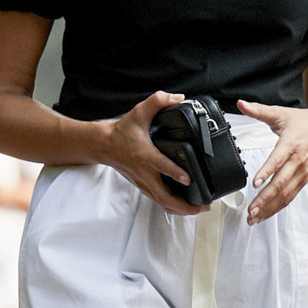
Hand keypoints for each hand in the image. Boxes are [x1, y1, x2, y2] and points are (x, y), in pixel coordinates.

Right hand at [101, 92, 205, 215]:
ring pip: (162, 203)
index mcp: (145, 155)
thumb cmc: (121, 131)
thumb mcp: (139, 112)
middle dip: (185, 206)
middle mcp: (144, 173)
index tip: (188, 178)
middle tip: (203, 206)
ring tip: (199, 209)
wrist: (103, 145)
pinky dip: (172, 206)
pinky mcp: (143, 186)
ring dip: (181, 210)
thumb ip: (158, 101)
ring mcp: (143, 182)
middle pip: (164, 197)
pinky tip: (184, 206)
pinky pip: (159, 201)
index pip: (161, 166)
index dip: (175, 173)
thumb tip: (178, 97)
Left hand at [233, 100, 307, 223]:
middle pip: (281, 183)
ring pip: (285, 194)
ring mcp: (302, 172)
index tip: (255, 182)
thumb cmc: (304, 122)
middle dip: (265, 198)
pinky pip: (290, 196)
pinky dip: (278, 207)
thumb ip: (259, 110)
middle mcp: (298, 161)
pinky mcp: (303, 179)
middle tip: (251, 209)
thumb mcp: (281, 114)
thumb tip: (241, 104)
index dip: (266, 171)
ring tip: (254, 217)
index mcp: (291, 143)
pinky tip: (266, 214)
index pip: (278, 159)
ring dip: (270, 207)